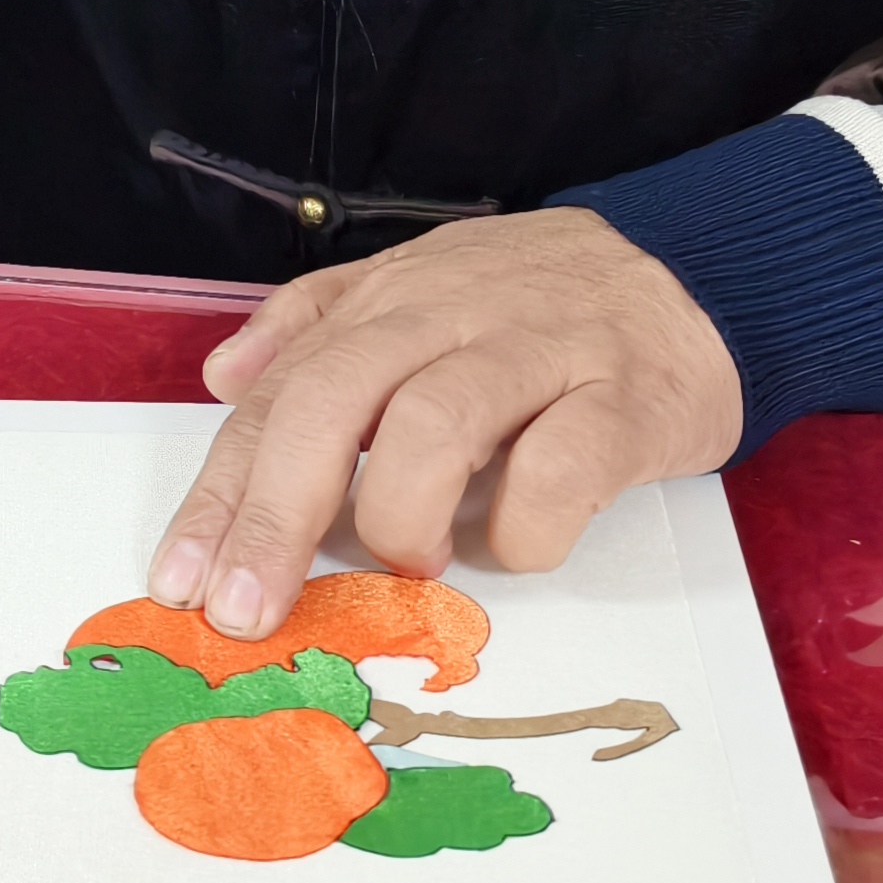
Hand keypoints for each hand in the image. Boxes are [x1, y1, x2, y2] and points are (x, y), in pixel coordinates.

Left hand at [145, 206, 743, 636]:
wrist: (701, 271)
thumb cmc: (543, 305)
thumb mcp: (420, 290)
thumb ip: (318, 327)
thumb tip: (225, 377)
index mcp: (393, 300)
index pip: (285, 392)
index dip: (225, 488)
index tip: (182, 581)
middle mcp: (454, 314)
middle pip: (338, 400)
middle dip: (278, 514)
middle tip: (250, 611)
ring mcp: (543, 349)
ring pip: (438, 424)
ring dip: (404, 517)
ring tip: (410, 563)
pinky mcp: (628, 396)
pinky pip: (560, 467)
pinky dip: (524, 528)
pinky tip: (518, 546)